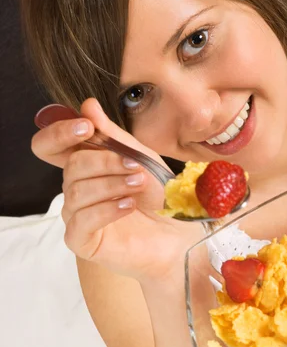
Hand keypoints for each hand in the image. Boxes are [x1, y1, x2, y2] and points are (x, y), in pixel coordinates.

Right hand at [33, 98, 197, 285]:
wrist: (176, 234)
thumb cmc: (158, 196)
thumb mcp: (141, 158)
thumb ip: (113, 135)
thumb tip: (88, 105)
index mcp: (85, 165)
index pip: (50, 146)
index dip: (60, 133)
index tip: (87, 127)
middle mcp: (75, 188)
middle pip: (71, 166)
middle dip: (105, 161)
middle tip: (136, 167)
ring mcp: (75, 215)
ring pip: (77, 192)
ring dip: (112, 184)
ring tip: (138, 186)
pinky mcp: (81, 240)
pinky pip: (81, 220)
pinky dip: (107, 209)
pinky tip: (129, 205)